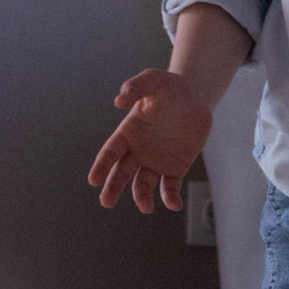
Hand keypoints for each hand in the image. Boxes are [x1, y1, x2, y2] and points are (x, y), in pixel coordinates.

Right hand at [90, 68, 217, 214]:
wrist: (195, 97)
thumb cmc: (170, 87)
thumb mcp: (154, 80)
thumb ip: (136, 87)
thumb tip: (119, 100)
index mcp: (128, 132)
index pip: (110, 152)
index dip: (101, 166)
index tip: (94, 180)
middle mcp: (137, 150)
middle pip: (121, 173)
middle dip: (112, 188)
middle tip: (106, 202)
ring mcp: (155, 161)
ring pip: (142, 185)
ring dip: (141, 198)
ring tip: (145, 207)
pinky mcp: (174, 168)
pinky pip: (169, 188)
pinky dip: (170, 198)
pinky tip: (174, 205)